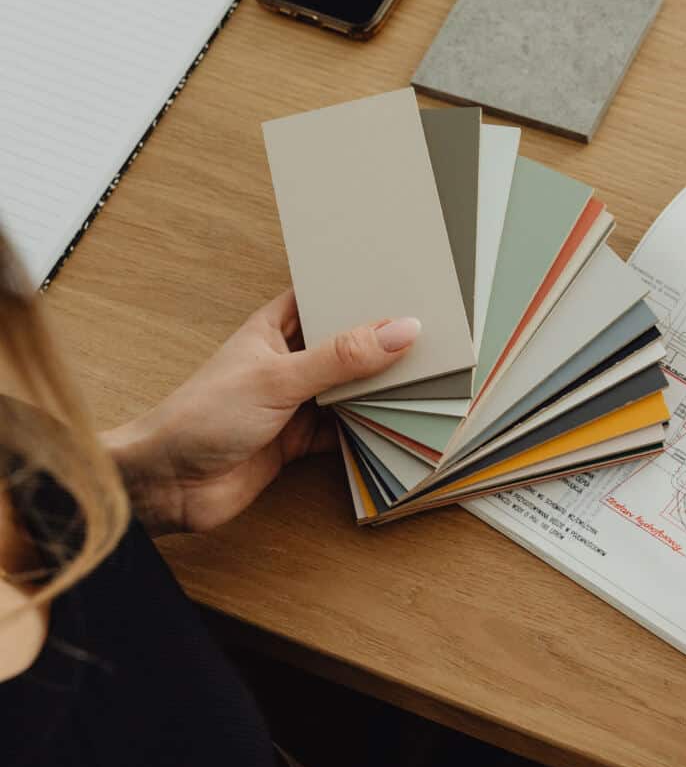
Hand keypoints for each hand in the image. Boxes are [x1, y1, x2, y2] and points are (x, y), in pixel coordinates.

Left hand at [103, 290, 419, 533]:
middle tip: (436, 333)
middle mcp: (290, 360)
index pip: (326, 295)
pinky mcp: (301, 440)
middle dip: (385, 343)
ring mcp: (297, 401)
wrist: (169, 484)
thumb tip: (401, 330)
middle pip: (349, 345)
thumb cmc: (203, 415)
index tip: (409, 281)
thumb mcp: (279, 377)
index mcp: (275, 327)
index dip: (362, 288)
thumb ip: (343, 356)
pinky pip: (349, 431)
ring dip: (382, 390)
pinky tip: (402, 426)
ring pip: (353, 389)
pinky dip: (372, 431)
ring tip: (432, 377)